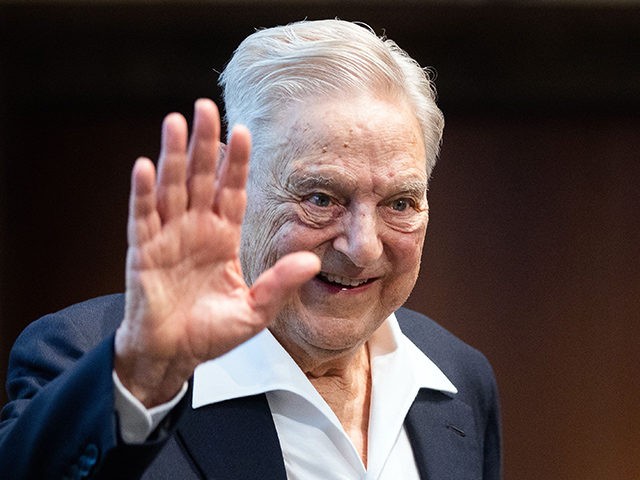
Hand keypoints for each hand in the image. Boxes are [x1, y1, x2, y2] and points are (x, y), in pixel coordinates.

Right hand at [114, 99, 319, 406]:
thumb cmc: (212, 332)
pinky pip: (142, 217)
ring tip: (175, 122)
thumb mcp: (255, 310)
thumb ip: (279, 283)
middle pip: (199, 178)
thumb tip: (312, 261)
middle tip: (205, 107)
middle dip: (202, 143)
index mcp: (223, 238)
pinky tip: (145, 166)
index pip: (232, 191)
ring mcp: (167, 237)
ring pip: (170, 188)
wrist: (174, 355)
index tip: (244, 132)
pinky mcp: (142, 252)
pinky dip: (143, 193)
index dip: (236, 163)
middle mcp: (195, 230)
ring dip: (172, 155)